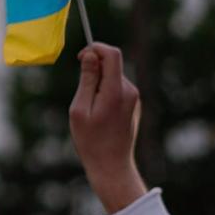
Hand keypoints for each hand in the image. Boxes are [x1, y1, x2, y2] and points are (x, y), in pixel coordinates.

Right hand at [69, 42, 146, 213]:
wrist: (112, 166)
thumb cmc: (91, 141)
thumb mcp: (80, 109)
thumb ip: (86, 80)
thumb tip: (90, 55)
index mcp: (115, 91)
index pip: (112, 54)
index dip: (96, 48)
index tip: (81, 57)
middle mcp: (129, 91)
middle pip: (112, 65)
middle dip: (94, 69)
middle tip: (80, 93)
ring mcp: (134, 99)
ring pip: (113, 77)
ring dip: (98, 84)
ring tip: (89, 110)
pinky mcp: (134, 105)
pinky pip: (117, 89)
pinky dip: (105, 93)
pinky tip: (99, 116)